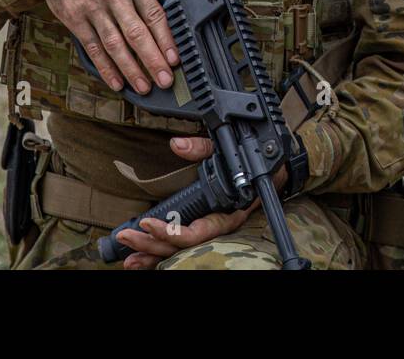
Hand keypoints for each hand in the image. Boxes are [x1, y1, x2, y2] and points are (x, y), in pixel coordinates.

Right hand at [31, 0, 178, 93]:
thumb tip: (166, 4)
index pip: (153, 14)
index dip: (165, 39)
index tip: (173, 59)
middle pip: (136, 33)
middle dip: (152, 60)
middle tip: (164, 80)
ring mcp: (92, 8)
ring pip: (115, 45)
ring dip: (131, 69)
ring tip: (143, 86)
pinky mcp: (75, 19)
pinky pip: (93, 48)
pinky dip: (105, 68)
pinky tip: (116, 81)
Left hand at [116, 136, 289, 269]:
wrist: (276, 171)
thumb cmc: (256, 162)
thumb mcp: (232, 149)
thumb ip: (204, 147)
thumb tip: (178, 145)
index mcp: (226, 215)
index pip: (195, 233)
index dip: (169, 232)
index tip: (146, 222)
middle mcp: (217, 228)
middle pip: (182, 247)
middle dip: (151, 243)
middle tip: (126, 235)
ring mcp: (210, 232)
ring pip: (180, 252)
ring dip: (152, 254)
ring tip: (128, 256)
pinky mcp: (203, 230)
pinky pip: (181, 249)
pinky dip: (160, 255)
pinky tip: (141, 259)